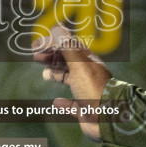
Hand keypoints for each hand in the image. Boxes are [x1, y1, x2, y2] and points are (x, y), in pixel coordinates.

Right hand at [33, 24, 113, 140]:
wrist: (109, 118)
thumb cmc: (94, 89)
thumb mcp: (79, 65)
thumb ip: (67, 47)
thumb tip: (57, 27)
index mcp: (88, 62)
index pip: (69, 48)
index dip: (52, 44)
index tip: (37, 45)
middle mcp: (88, 76)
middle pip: (68, 63)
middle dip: (52, 58)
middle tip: (36, 57)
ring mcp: (87, 93)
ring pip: (70, 81)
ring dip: (58, 76)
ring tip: (45, 75)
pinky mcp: (85, 110)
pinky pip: (73, 105)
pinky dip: (64, 103)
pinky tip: (57, 102)